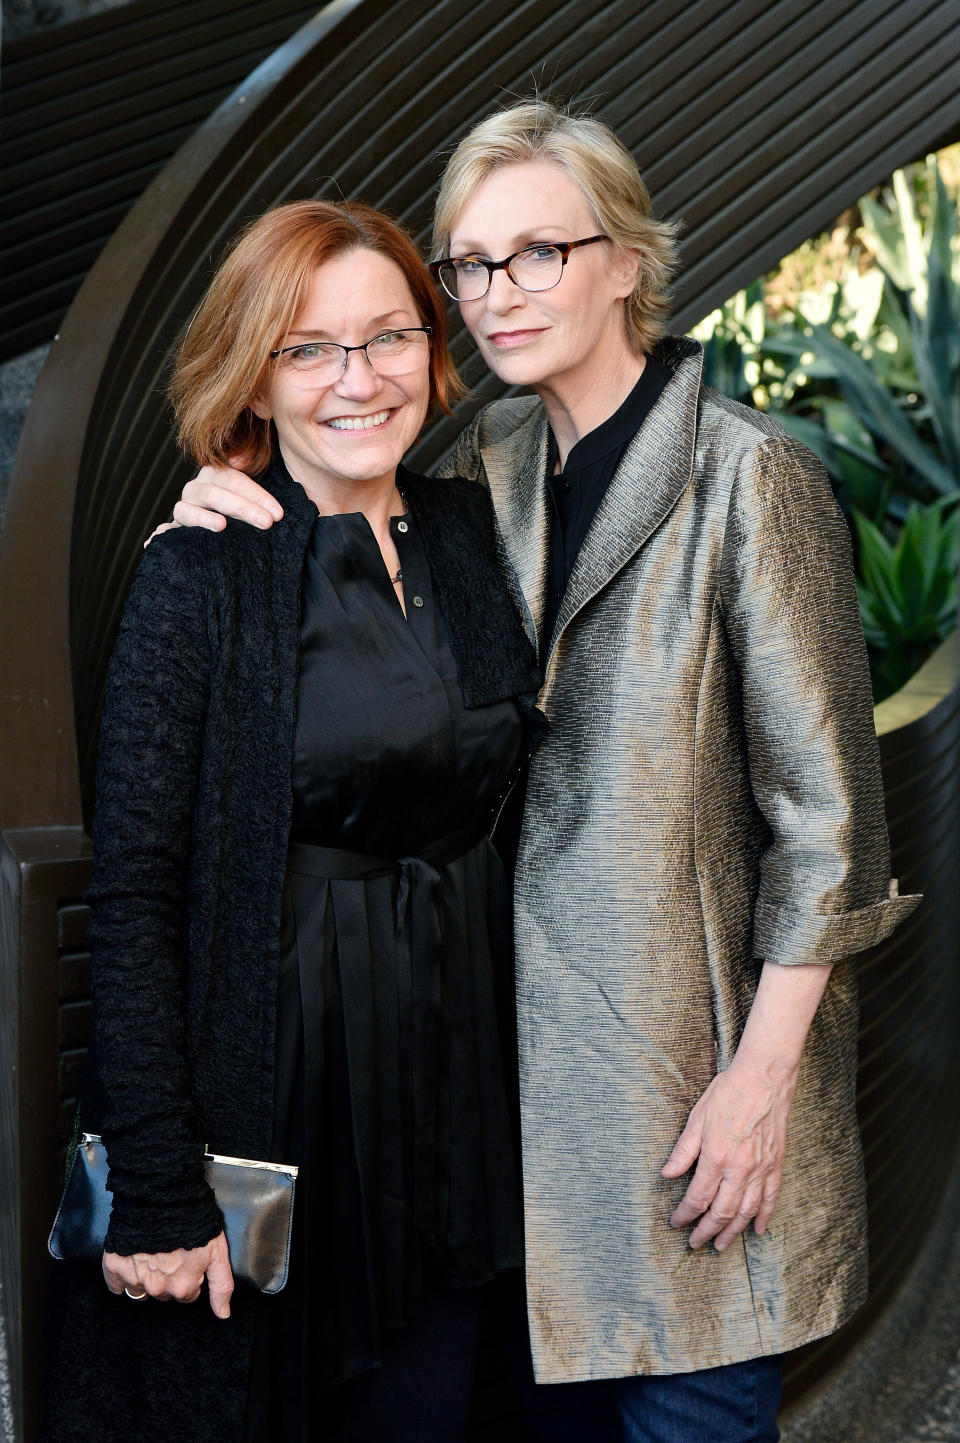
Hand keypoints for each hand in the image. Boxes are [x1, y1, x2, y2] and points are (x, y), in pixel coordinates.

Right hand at [102, 1230, 233, 1316]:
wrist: (164, 1195)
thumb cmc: (194, 1220)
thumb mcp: (218, 1251)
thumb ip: (222, 1286)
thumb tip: (223, 1314)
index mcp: (182, 1286)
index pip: (187, 1294)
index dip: (191, 1275)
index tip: (190, 1258)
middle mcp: (157, 1288)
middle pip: (164, 1292)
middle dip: (170, 1277)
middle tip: (173, 1251)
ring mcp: (135, 1277)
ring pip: (142, 1288)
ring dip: (148, 1274)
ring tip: (154, 1250)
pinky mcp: (115, 1265)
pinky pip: (116, 1283)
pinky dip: (122, 1275)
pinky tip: (132, 1259)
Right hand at [173, 462, 282, 532]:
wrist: (223, 521)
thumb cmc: (242, 502)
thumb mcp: (250, 483)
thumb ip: (249, 462)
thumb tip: (243, 456)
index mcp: (214, 474)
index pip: (234, 480)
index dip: (257, 495)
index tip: (277, 513)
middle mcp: (196, 489)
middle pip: (214, 494)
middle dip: (242, 508)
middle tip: (266, 523)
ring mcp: (185, 508)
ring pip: (187, 509)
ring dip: (203, 518)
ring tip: (221, 526)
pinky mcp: (176, 528)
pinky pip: (166, 530)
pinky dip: (163, 533)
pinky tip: (160, 537)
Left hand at [660, 1057, 795, 1251]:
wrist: (764, 1078)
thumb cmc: (728, 1093)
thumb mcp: (697, 1118)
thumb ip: (683, 1151)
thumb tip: (666, 1175)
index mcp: (716, 1158)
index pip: (698, 1198)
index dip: (685, 1215)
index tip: (676, 1223)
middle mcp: (740, 1170)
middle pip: (722, 1213)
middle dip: (706, 1232)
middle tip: (695, 1244)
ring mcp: (760, 1170)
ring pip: (746, 1212)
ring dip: (733, 1232)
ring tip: (721, 1245)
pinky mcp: (775, 1165)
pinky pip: (770, 1198)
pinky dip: (764, 1217)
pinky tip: (757, 1230)